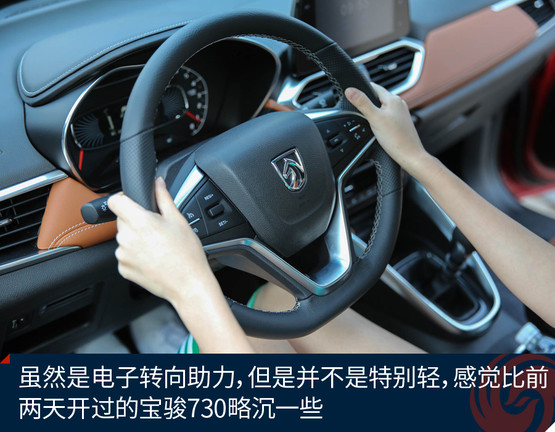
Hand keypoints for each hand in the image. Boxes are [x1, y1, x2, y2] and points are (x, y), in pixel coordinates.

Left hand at [107, 177, 218, 306]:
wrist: (189, 284)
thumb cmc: (187, 254)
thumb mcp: (178, 220)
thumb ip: (164, 198)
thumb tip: (158, 183)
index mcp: (139, 222)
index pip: (114, 201)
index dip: (122, 198)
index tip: (131, 202)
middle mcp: (126, 238)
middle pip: (121, 220)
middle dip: (135, 221)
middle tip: (155, 229)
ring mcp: (123, 255)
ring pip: (124, 238)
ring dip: (135, 238)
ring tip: (157, 247)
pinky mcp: (123, 269)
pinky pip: (125, 255)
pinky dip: (135, 255)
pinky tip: (153, 258)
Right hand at [345, 84, 431, 176]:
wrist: (409, 155)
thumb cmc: (396, 139)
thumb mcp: (374, 118)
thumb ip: (362, 103)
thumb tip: (350, 90)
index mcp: (393, 99)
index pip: (374, 87)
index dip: (362, 89)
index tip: (352, 94)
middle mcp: (399, 104)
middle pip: (378, 97)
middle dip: (367, 101)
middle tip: (356, 109)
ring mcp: (401, 113)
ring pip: (383, 107)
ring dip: (374, 111)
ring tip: (366, 119)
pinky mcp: (401, 123)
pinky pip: (387, 116)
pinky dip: (380, 119)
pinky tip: (377, 127)